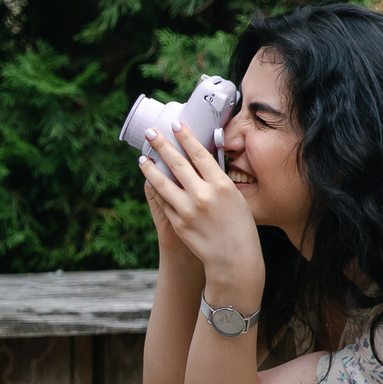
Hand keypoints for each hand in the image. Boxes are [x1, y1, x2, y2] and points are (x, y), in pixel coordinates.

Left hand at [138, 125, 262, 307]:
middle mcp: (203, 195)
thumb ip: (217, 179)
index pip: (199, 153)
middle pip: (177, 163)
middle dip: (161, 145)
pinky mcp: (178, 223)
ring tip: (142, 157)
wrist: (234, 259)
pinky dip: (155, 190)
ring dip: (150, 168)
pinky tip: (150, 182)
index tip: (175, 124)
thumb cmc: (240, 226)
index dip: (185, 137)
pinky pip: (163, 201)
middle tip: (151, 132)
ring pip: (162, 182)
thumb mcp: (236, 197)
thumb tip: (201, 158)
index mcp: (221, 185)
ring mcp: (188, 210)